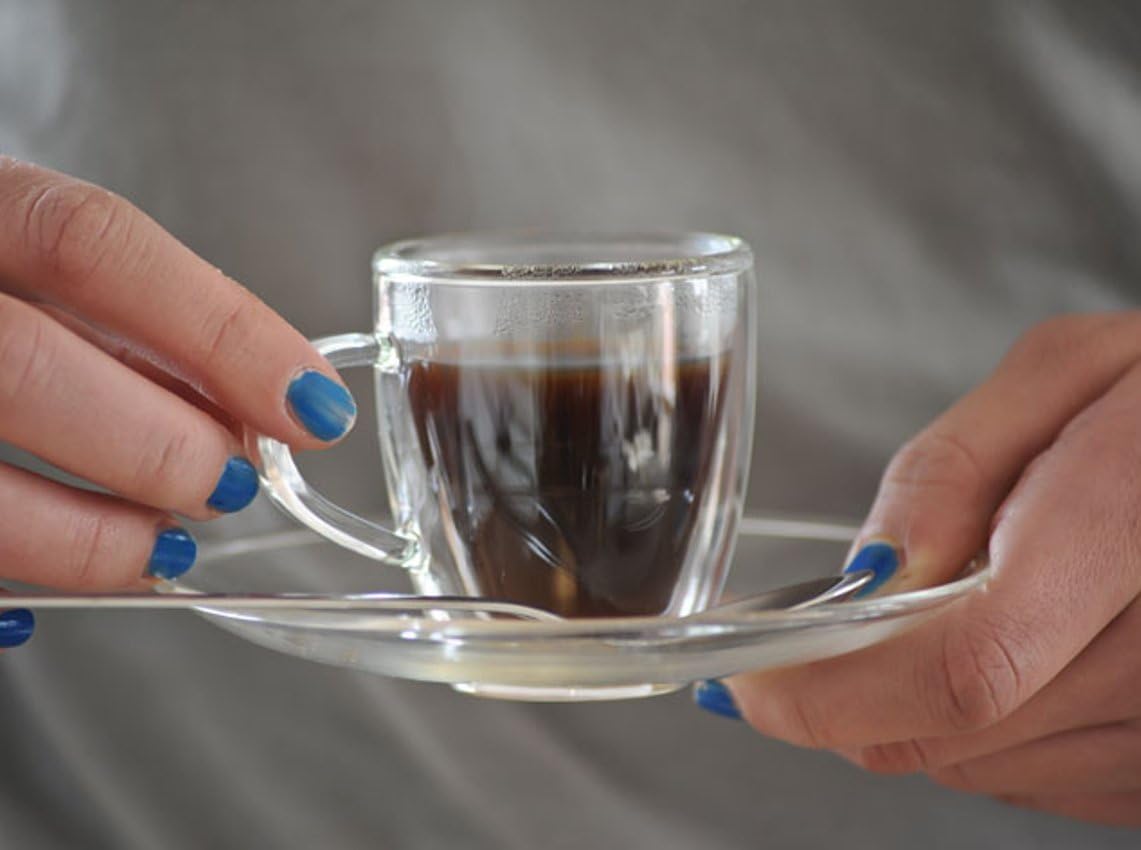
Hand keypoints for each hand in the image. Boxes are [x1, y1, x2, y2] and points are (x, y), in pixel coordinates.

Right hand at [0, 158, 356, 645]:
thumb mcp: (36, 266)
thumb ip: (131, 322)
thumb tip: (262, 407)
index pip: (94, 243)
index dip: (220, 331)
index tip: (313, 408)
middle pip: (26, 364)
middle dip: (156, 446)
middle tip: (226, 486)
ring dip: (88, 538)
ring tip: (157, 549)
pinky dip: (3, 591)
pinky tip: (43, 607)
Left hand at [720, 313, 1140, 826]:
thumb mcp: (1077, 372)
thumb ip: (959, 466)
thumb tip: (871, 575)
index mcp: (1132, 526)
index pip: (966, 664)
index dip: (836, 689)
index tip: (756, 681)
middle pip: (958, 729)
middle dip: (861, 687)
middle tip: (842, 629)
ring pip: (982, 763)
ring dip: (923, 702)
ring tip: (967, 608)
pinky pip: (1035, 778)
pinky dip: (987, 725)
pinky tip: (1019, 649)